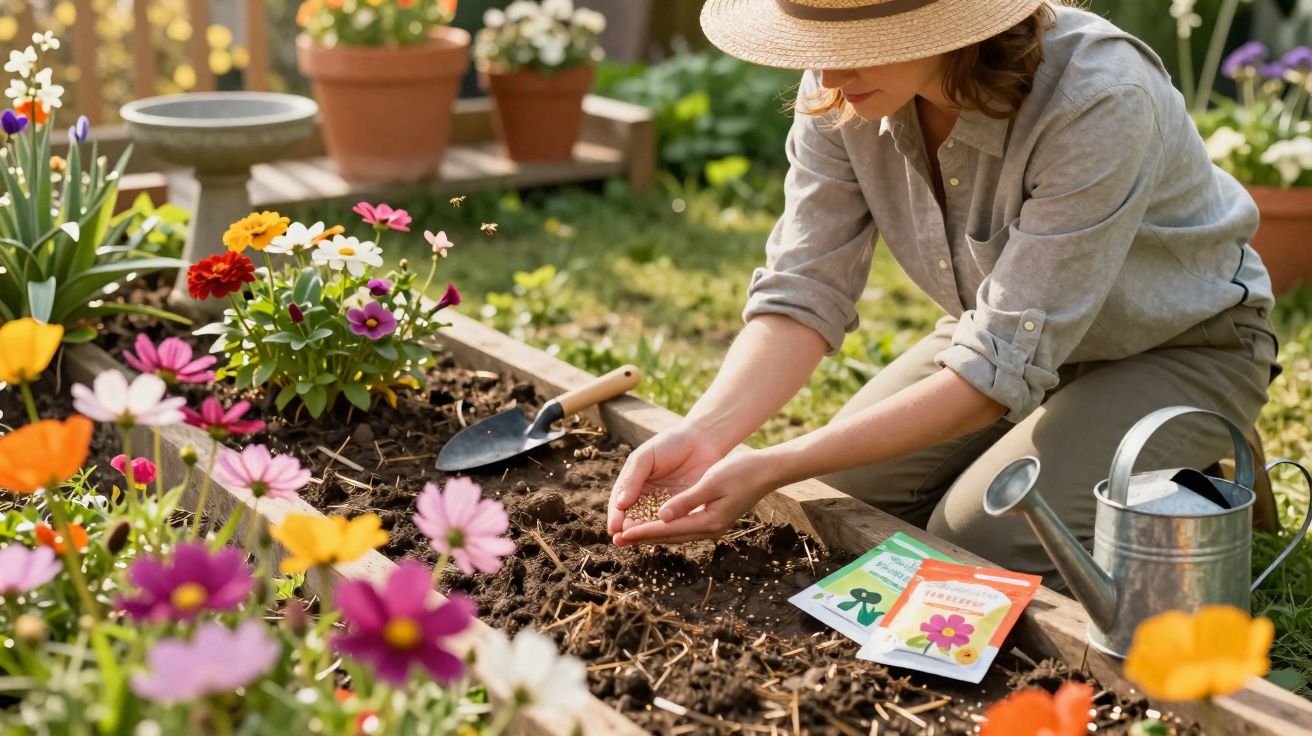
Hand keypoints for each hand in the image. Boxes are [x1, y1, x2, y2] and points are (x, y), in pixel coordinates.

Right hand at [607, 425, 726, 538]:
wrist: (702, 440)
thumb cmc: (670, 444)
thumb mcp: (646, 457)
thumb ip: (633, 479)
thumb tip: (620, 504)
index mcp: (633, 484)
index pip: (619, 504)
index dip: (616, 517)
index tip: (613, 528)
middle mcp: (646, 498)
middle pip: (632, 518)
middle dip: (626, 531)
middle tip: (621, 540)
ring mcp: (665, 505)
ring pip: (651, 524)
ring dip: (643, 535)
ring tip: (636, 542)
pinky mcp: (683, 510)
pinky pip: (672, 524)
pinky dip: (665, 531)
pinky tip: (660, 536)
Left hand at [613, 449, 783, 546]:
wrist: (767, 470)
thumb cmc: (741, 471)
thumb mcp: (711, 482)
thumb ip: (685, 501)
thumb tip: (662, 516)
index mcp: (708, 521)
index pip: (668, 529)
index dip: (642, 531)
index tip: (621, 534)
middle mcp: (710, 528)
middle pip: (669, 536)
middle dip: (642, 537)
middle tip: (617, 541)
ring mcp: (713, 524)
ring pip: (676, 533)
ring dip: (652, 534)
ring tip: (630, 536)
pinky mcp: (714, 518)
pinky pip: (684, 526)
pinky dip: (666, 527)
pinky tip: (655, 524)